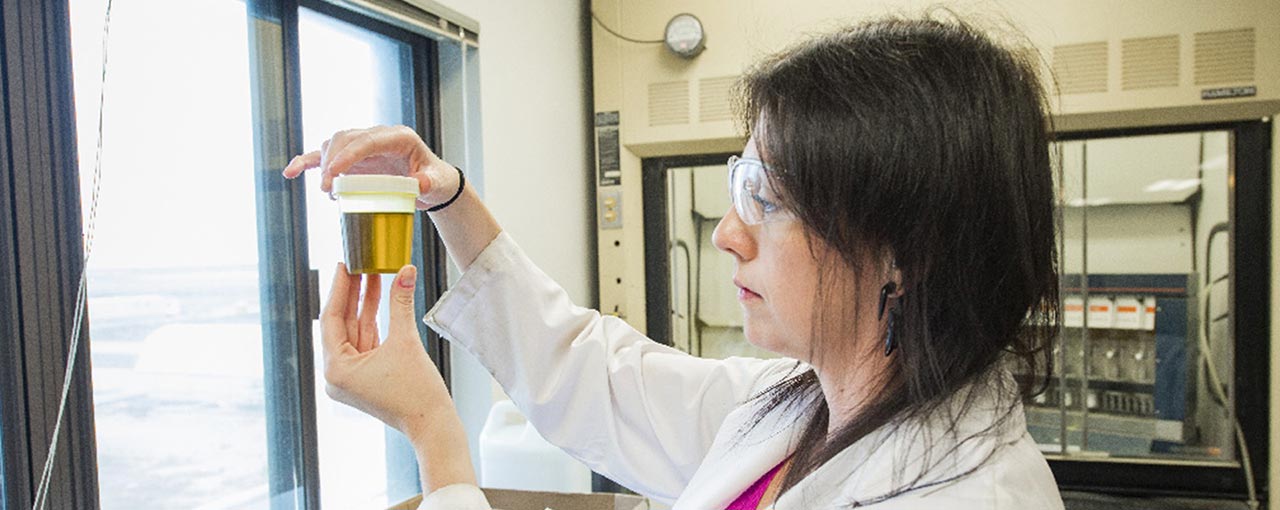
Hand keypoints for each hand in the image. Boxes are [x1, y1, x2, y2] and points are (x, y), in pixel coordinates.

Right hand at [282, 125, 460, 209]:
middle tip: (328, 189)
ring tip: (326, 190)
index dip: (349, 154)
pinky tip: (290, 172)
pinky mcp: (353, 158)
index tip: (334, 173)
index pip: (368, 140)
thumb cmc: (435, 180)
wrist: (432, 183)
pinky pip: (326, 155)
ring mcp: (363, 145)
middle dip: (333, 160)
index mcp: (398, 137)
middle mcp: (377, 136)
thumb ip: (429, 182)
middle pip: (346, 138)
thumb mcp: (437, 183)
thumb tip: (419, 184)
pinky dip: (308, 162)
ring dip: (323, 163)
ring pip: (334, 144)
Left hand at [321, 263, 475, 488]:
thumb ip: (401, 303)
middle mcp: (337, 375)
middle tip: (360, 264)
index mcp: (336, 369)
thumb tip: (405, 270)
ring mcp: (351, 377)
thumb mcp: (406, 341)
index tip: (345, 265)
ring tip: (372, 274)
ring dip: (365, 305)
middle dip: (353, 294)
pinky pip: (365, 342)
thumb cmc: (417, 393)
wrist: (433, 424)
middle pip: (342, 324)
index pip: (331, 319)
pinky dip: (373, 322)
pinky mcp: (365, 377)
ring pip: (355, 331)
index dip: (340, 289)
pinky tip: (379, 298)